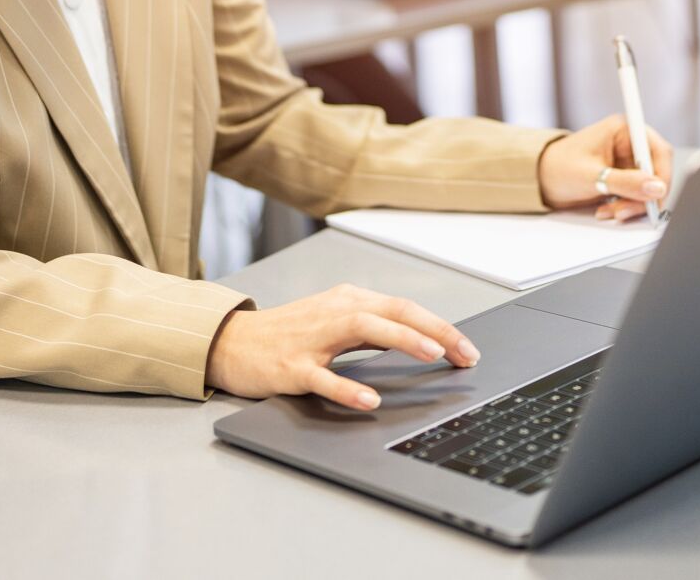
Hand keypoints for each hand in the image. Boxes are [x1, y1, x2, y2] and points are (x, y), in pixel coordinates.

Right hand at [205, 283, 479, 410]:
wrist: (232, 342)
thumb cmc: (288, 334)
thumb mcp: (334, 321)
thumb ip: (372, 328)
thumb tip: (420, 338)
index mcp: (348, 300)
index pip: (403, 308)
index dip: (439, 326)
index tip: (466, 349)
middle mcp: (334, 311)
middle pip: (393, 311)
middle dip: (435, 330)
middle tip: (464, 353)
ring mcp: (312, 338)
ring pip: (364, 330)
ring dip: (402, 340)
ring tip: (432, 354)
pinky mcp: (291, 366)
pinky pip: (324, 377)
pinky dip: (348, 388)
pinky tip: (370, 400)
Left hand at [538, 114, 672, 221]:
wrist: (538, 180)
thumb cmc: (557, 168)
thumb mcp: (592, 176)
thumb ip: (625, 183)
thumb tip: (656, 187)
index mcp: (623, 130)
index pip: (658, 150)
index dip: (662, 174)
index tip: (656, 196)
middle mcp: (628, 144)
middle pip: (655, 172)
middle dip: (643, 195)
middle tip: (625, 211)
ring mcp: (626, 163)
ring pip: (647, 188)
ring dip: (633, 204)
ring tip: (609, 212)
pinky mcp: (623, 179)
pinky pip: (636, 196)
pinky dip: (626, 207)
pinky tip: (606, 210)